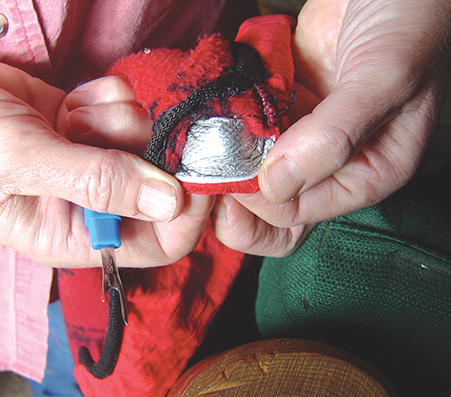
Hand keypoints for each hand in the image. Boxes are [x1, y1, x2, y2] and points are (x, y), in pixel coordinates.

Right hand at [0, 67, 212, 267]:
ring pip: (150, 140)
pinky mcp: (95, 126)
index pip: (161, 243)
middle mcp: (97, 203)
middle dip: (145, 150)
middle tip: (106, 130)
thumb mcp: (22, 163)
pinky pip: (131, 109)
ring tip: (72, 117)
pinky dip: (108, 98)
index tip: (192, 171)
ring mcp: (99, 161)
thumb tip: (169, 202)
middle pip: (164, 185)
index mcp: (79, 234)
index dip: (187, 213)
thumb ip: (97, 182)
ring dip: (119, 120)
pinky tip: (73, 101)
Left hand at [213, 0, 450, 255]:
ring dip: (224, 160)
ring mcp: (302, 135)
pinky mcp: (283, 106)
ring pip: (252, 170)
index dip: (260, 202)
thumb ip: (335, 136)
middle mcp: (331, 162)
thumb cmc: (410, 21)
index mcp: (366, 173)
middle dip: (236, 198)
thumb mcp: (385, 77)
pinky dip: (226, 126)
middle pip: (273, 206)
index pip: (301, 213)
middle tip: (208, 172)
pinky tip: (213, 114)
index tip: (234, 168)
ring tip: (205, 139)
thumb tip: (277, 185)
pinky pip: (247, 129)